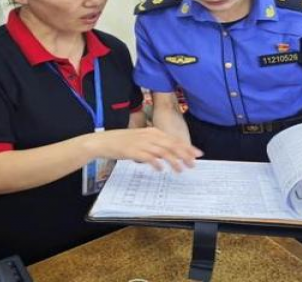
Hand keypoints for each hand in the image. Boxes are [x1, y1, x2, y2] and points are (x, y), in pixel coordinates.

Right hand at [84, 128, 202, 171]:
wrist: (104, 141)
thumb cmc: (123, 141)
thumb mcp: (142, 139)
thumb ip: (155, 144)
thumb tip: (167, 154)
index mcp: (153, 131)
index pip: (174, 139)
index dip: (187, 147)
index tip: (197, 154)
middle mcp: (150, 135)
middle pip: (172, 145)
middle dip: (185, 155)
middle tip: (193, 164)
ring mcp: (142, 143)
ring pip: (163, 151)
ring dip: (173, 161)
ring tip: (180, 170)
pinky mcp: (134, 151)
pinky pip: (149, 157)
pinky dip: (156, 163)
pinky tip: (160, 169)